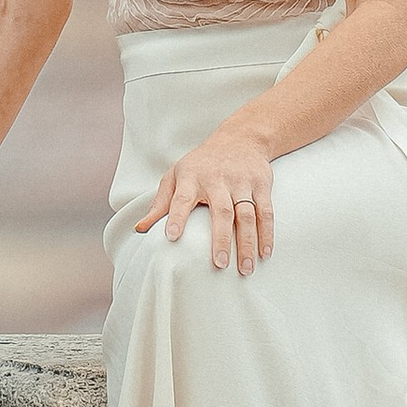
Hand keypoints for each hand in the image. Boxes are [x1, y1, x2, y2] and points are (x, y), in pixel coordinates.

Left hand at [137, 123, 275, 273]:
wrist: (240, 137)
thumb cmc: (201, 164)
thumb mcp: (176, 175)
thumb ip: (160, 204)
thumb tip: (140, 229)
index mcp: (191, 177)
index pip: (181, 199)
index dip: (176, 217)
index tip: (171, 237)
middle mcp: (217, 179)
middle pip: (221, 211)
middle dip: (221, 238)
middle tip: (219, 265)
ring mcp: (241, 182)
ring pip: (246, 214)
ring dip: (247, 242)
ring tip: (246, 269)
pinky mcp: (261, 184)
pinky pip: (265, 211)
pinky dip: (266, 233)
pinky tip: (264, 253)